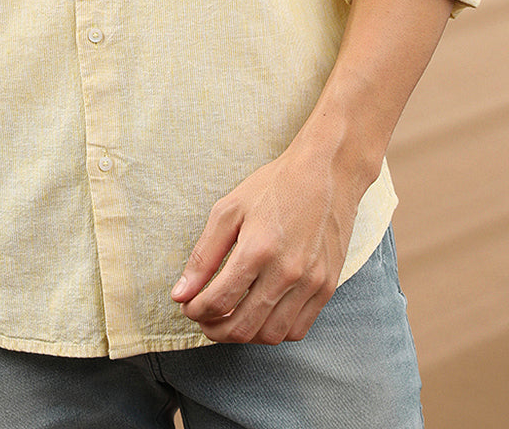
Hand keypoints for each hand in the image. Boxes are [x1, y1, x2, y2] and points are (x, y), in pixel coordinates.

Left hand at [170, 140, 362, 345]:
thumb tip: (181, 293)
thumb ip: (204, 255)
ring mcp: (311, 283)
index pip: (218, 302)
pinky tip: (260, 314)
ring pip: (271, 335)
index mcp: (257, 249)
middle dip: (214, 330)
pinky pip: (297, 329)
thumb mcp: (229, 210)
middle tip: (203, 319)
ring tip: (229, 318)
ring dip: (244, 335)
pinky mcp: (327, 288)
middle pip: (243, 327)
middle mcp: (287, 272)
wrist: (325, 173)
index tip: (188, 306)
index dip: (195, 311)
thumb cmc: (273, 187)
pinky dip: (273, 331)